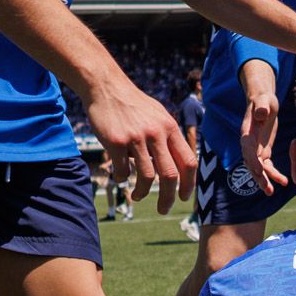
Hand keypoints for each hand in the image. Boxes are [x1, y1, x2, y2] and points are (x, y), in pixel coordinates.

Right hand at [83, 74, 193, 214]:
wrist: (106, 87)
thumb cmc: (133, 104)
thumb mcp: (158, 115)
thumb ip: (168, 137)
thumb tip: (179, 164)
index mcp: (170, 128)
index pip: (188, 161)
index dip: (189, 183)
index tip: (183, 197)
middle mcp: (156, 133)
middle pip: (170, 175)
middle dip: (168, 197)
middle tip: (164, 209)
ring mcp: (136, 138)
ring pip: (146, 177)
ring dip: (142, 192)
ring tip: (138, 196)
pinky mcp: (116, 142)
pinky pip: (122, 171)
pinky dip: (122, 179)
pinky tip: (120, 177)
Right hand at [238, 61, 286, 196]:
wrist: (262, 101)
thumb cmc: (263, 100)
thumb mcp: (264, 100)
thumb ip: (262, 108)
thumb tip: (261, 114)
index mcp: (247, 132)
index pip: (247, 149)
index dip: (252, 160)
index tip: (260, 171)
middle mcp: (248, 143)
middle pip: (250, 163)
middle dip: (258, 176)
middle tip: (266, 188)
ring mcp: (255, 148)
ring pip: (257, 168)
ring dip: (264, 180)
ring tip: (271, 192)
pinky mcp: (262, 150)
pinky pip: (266, 166)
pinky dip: (272, 174)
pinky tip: (282, 181)